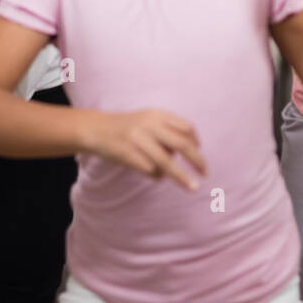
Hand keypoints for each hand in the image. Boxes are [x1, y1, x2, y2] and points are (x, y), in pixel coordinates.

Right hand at [89, 109, 207, 190]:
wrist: (96, 129)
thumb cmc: (127, 127)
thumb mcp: (147, 119)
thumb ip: (166, 129)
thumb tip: (189, 150)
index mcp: (157, 114)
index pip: (186, 128)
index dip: (196, 142)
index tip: (200, 152)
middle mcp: (149, 125)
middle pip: (182, 144)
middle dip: (197, 160)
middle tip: (206, 173)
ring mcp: (138, 140)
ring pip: (167, 162)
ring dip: (181, 177)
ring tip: (193, 187)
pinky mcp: (128, 154)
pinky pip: (150, 170)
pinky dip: (157, 175)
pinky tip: (155, 175)